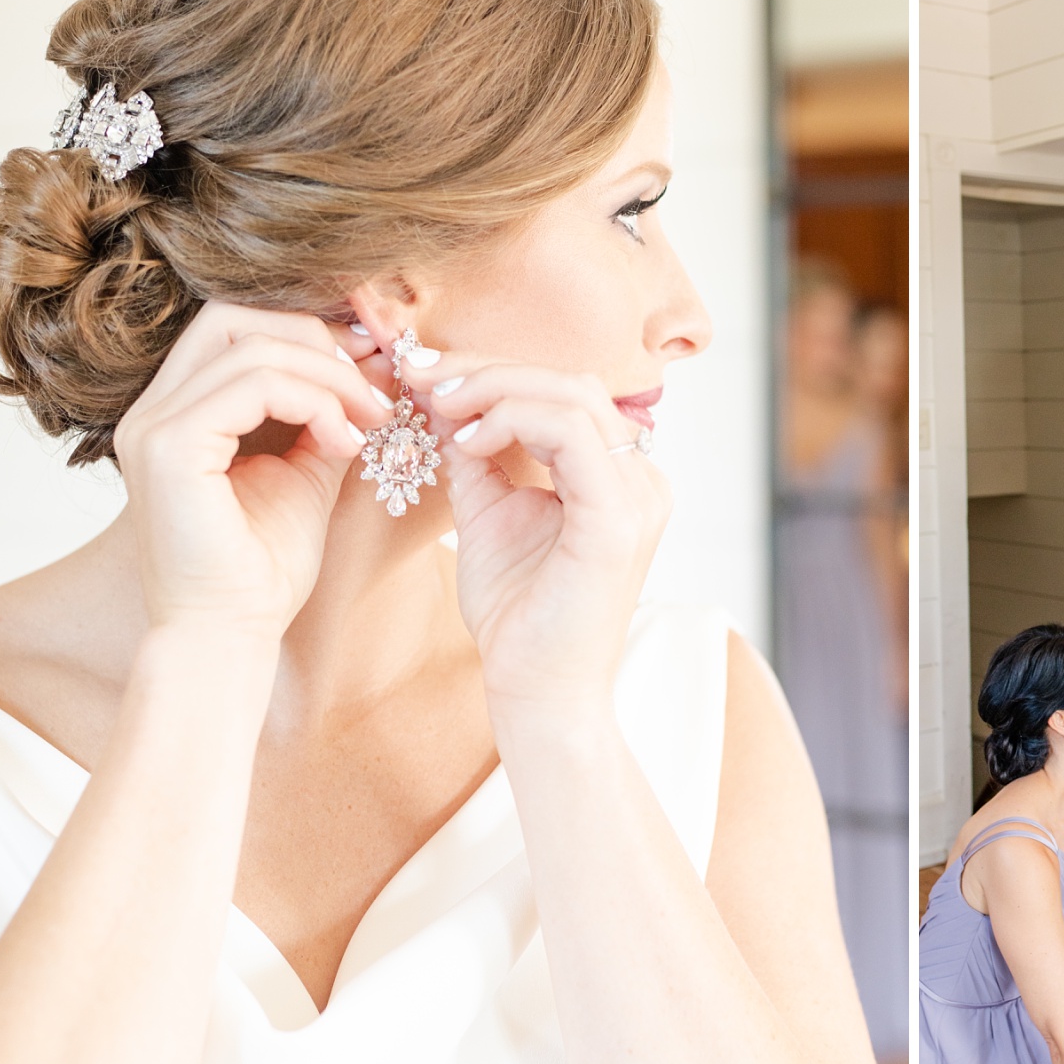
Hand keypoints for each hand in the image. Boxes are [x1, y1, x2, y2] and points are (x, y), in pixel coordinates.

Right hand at [115, 303, 387, 640]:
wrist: (231, 633)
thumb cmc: (265, 568)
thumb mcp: (307, 473)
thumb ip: (325, 418)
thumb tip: (369, 371)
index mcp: (179, 410)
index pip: (236, 328)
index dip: (310, 334)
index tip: (372, 366)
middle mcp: (154, 408)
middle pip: (234, 317)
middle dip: (318, 341)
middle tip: (375, 386)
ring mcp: (154, 424)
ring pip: (251, 346)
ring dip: (329, 377)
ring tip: (372, 421)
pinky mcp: (169, 447)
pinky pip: (251, 386)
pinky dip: (313, 401)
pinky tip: (346, 441)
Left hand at [397, 352, 670, 711]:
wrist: (537, 693)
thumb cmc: (519, 619)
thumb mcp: (489, 515)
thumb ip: (478, 456)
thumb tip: (443, 396)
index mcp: (620, 479)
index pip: (565, 393)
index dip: (493, 372)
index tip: (425, 374)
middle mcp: (641, 481)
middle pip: (569, 382)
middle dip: (487, 370)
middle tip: (422, 379)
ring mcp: (637, 498)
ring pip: (570, 396)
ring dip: (494, 389)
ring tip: (440, 408)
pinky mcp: (618, 520)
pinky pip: (570, 433)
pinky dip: (512, 420)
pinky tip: (469, 442)